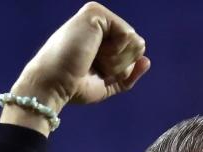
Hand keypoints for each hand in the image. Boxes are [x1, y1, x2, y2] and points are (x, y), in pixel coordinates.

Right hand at [1, 3, 149, 132]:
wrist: (55, 85)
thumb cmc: (75, 87)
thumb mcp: (108, 83)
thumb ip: (129, 73)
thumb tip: (147, 61)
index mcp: (101, 38)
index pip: (133, 52)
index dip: (122, 70)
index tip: (95, 72)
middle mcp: (99, 23)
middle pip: (137, 45)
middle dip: (121, 65)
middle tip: (94, 65)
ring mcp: (97, 16)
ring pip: (135, 41)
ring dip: (117, 60)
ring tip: (92, 59)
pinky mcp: (95, 13)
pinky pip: (128, 36)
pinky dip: (115, 53)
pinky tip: (93, 51)